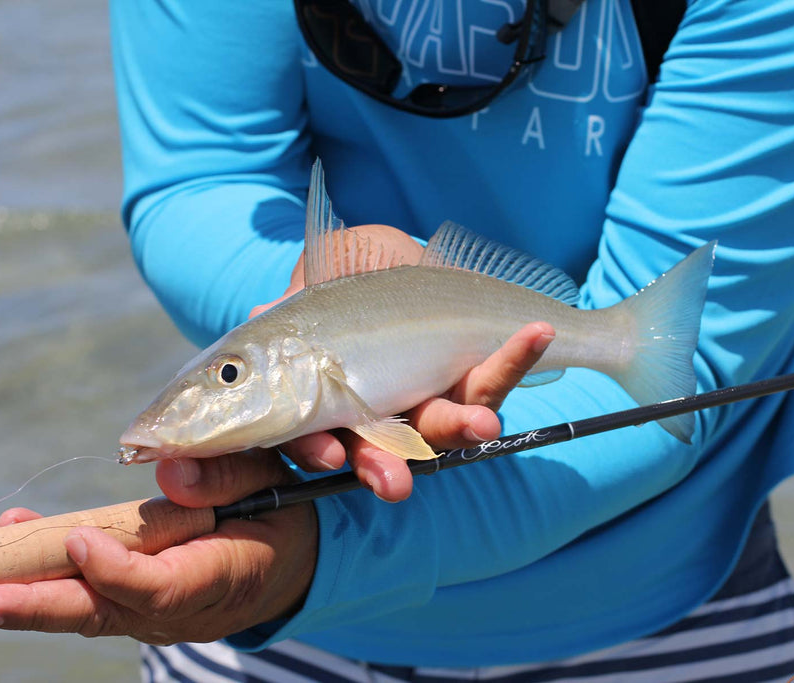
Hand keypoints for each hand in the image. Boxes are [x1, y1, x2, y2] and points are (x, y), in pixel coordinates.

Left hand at [0, 449, 315, 643]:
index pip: (166, 587)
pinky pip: (91, 599)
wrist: (290, 565)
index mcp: (228, 574)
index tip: (79, 540)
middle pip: (111, 613)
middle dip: (43, 608)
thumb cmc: (279, 512)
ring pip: (91, 612)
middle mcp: (188, 609)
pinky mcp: (140, 609)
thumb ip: (227, 474)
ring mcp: (160, 617)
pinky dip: (48, 580)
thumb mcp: (271, 479)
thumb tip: (168, 471)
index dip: (119, 570)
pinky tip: (12, 540)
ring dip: (31, 598)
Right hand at [253, 224, 555, 502]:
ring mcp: (434, 398)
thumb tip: (255, 320)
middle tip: (395, 485)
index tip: (325, 455)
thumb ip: (294, 308)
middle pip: (382, 446)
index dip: (317, 447)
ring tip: (483, 426)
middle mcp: (385, 411)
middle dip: (387, 465)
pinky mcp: (478, 379)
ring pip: (445, 425)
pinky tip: (538, 331)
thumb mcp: (318, 283)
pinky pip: (497, 374)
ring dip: (464, 427)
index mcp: (335, 400)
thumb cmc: (346, 276)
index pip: (319, 434)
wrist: (394, 259)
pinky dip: (519, 354)